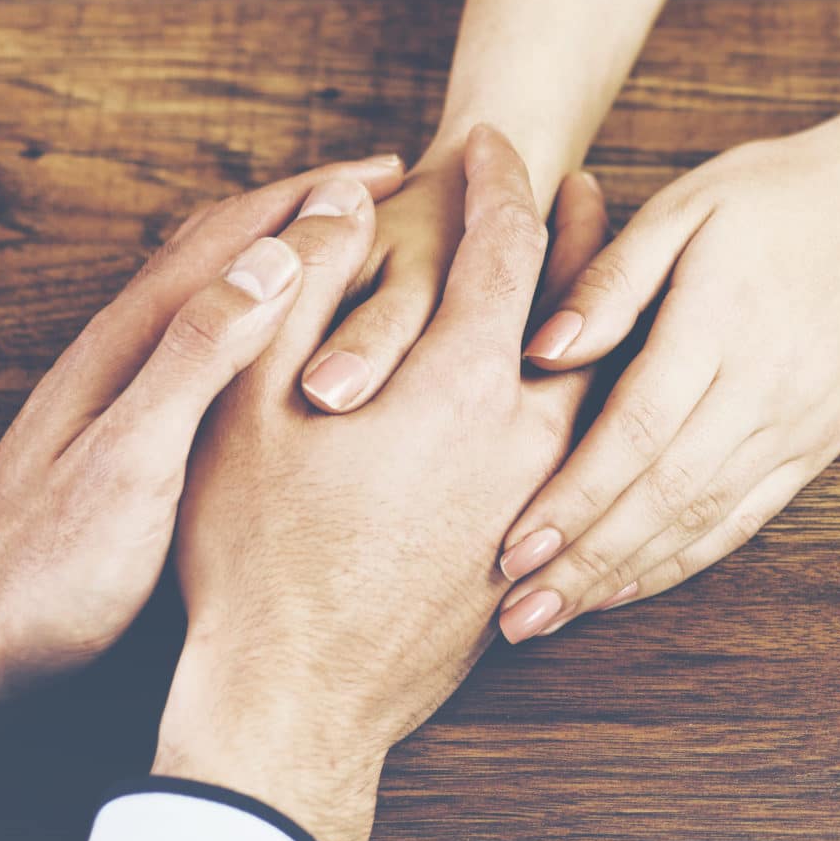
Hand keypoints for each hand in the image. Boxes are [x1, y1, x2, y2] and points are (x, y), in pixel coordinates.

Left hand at [0, 156, 406, 840]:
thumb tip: (278, 258)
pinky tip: (286, 356)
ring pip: (214, 295)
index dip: (316, 196)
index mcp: (130, 344)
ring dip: (286, 260)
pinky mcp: (124, 435)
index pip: (234, 236)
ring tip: (354, 256)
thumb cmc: (49, 571)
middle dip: (306, 209)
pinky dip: (265, 321)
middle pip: (222, 248)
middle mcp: (121, 351)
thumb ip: (200, 356)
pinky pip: (208, 347)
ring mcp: (118, 392)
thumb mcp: (135, 460)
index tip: (395, 172)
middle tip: (389, 195)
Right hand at [153, 127, 605, 840]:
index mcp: (460, 385)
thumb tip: (337, 200)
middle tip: (585, 187)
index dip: (498, 181)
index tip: (494, 140)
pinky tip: (563, 392)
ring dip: (589, 321)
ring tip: (582, 280)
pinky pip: (581, 451)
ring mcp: (541, 499)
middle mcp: (527, 437)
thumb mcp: (247, 404)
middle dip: (583, 240)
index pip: (509, 247)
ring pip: (593, 387)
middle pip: (584, 313)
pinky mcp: (537, 549)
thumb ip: (296, 289)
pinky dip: (583, 399)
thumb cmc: (252, 551)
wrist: (300, 700)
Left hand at [488, 122, 839, 636]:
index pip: (637, 431)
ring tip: (558, 615)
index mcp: (721, 325)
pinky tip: (630, 583)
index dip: (573, 497)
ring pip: (705, 519)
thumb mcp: (681, 208)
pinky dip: (684, 557)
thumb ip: (608, 282)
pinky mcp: (819, 443)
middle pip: (666, 495)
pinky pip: (746, 517)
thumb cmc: (768, 197)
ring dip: (628, 574)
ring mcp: (800, 424)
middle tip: (518, 614)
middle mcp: (766, 388)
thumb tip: (539, 351)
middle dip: (587, 561)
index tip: (513, 546)